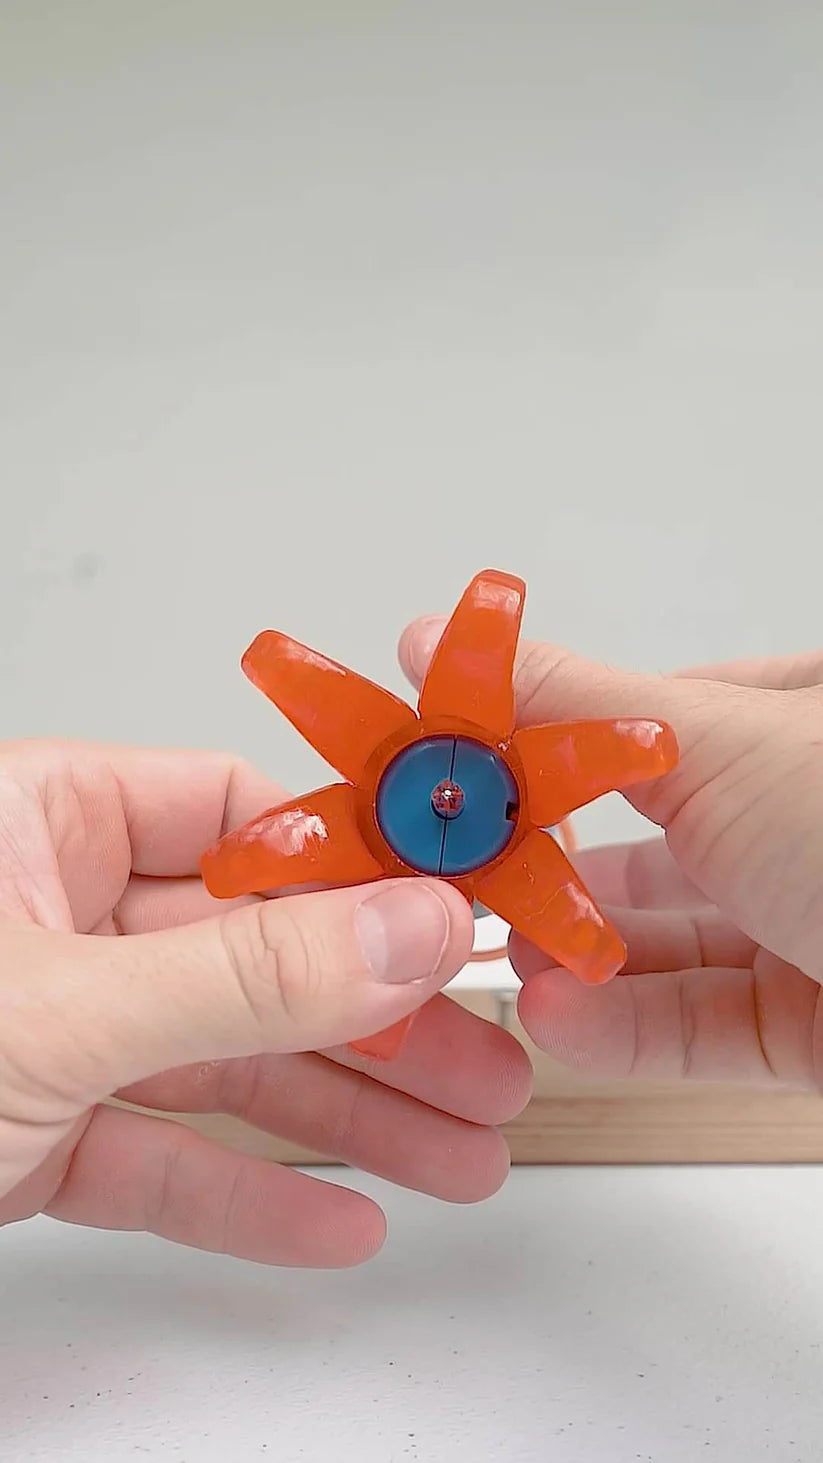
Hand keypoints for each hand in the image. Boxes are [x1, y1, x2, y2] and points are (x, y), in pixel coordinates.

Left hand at [0, 741, 530, 1265]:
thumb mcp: (64, 1009)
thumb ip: (245, 978)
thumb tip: (410, 928)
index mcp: (44, 824)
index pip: (239, 816)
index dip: (358, 870)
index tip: (458, 922)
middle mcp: (55, 916)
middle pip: (256, 956)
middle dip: (380, 1025)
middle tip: (488, 1068)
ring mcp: (52, 1028)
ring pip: (225, 1065)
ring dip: (345, 1120)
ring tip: (459, 1159)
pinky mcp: (35, 1134)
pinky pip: (163, 1158)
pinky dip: (248, 1195)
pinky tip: (340, 1224)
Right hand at [400, 621, 822, 1090]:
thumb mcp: (713, 741)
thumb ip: (568, 702)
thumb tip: (443, 639)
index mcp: (796, 724)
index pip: (645, 733)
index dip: (547, 756)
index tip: (462, 781)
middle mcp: (803, 822)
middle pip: (651, 844)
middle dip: (549, 867)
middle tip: (460, 886)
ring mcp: (812, 927)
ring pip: (668, 944)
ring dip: (574, 956)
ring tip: (497, 961)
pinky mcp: (816, 1031)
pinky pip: (701, 1023)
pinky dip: (622, 1025)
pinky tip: (554, 1017)